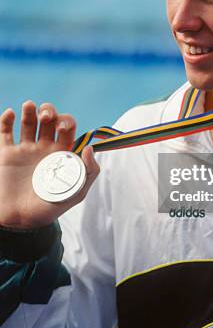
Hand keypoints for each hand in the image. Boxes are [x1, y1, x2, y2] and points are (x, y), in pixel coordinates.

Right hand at [0, 101, 99, 228]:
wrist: (20, 221)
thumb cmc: (49, 209)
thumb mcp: (76, 193)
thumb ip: (89, 172)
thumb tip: (90, 147)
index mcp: (61, 152)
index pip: (66, 127)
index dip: (66, 121)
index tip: (61, 128)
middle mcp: (44, 147)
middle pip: (47, 119)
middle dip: (48, 112)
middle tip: (46, 117)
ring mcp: (24, 149)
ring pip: (28, 121)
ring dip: (29, 110)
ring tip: (29, 106)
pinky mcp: (6, 153)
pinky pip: (5, 131)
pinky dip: (6, 119)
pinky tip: (10, 113)